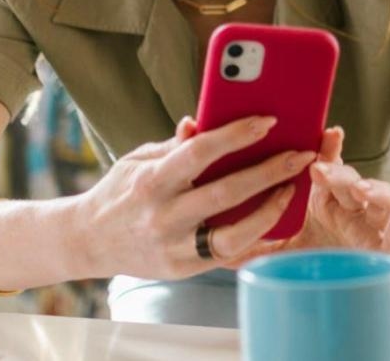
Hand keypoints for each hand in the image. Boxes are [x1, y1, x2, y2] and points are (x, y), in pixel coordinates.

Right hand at [73, 115, 315, 279]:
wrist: (87, 241)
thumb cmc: (121, 192)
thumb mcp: (139, 160)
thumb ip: (176, 145)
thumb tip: (202, 120)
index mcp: (151, 181)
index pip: (199, 153)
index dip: (236, 135)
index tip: (268, 121)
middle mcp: (163, 216)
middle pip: (225, 193)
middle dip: (269, 172)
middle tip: (301, 154)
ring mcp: (174, 247)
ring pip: (232, 234)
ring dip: (269, 211)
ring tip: (293, 189)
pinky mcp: (183, 268)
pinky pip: (228, 256)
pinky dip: (255, 239)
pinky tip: (278, 221)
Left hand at [223, 127, 389, 265]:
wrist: (343, 296)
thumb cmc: (317, 264)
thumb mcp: (283, 250)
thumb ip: (254, 240)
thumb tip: (210, 238)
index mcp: (323, 199)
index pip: (325, 167)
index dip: (326, 149)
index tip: (323, 132)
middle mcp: (349, 206)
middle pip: (347, 179)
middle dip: (337, 171)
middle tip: (319, 168)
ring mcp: (370, 224)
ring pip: (377, 197)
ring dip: (370, 189)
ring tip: (357, 190)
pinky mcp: (386, 249)